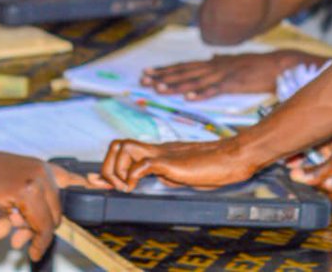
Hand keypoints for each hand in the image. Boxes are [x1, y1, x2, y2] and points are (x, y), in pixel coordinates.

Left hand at [0, 148, 72, 261]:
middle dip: (38, 231)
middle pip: (54, 215)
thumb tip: (4, 233)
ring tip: (19, 223)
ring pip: (57, 201)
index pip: (45, 225)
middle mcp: (40, 175)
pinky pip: (64, 177)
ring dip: (44, 215)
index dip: (41, 244)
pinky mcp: (40, 164)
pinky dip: (71, 186)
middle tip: (17, 239)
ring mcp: (42, 167)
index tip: (34, 254)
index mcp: (28, 189)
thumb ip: (0, 226)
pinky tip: (85, 188)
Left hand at [100, 137, 259, 191]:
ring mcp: (162, 153)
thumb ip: (169, 173)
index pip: (125, 150)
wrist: (232, 157)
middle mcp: (156, 149)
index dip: (108, 166)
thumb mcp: (184, 174)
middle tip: (118, 186)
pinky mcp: (170, 161)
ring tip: (125, 187)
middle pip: (117, 145)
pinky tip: (136, 187)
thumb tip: (158, 178)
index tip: (99, 182)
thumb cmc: (214, 166)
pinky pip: (142, 163)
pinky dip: (132, 176)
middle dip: (107, 168)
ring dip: (116, 170)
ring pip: (123, 148)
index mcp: (159, 152)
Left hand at [140, 50, 315, 99]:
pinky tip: (188, 98)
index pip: (184, 67)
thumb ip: (222, 60)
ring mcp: (223, 74)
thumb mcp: (236, 60)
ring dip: (176, 85)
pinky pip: (214, 89)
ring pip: (194, 80)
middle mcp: (214, 67)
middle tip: (143, 80)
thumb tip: (213, 56)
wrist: (278, 64)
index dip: (165, 70)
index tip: (147, 73)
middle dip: (163, 76)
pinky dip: (201, 93)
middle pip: (184, 72)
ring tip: (158, 89)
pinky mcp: (234, 82)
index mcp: (213, 64)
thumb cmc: (258, 64)